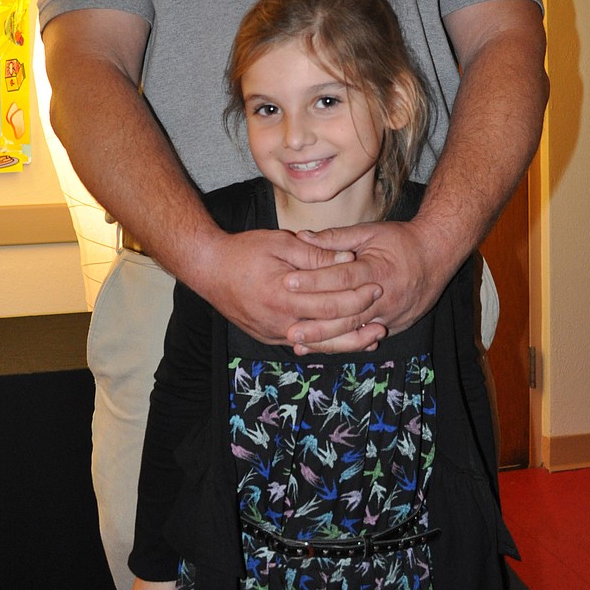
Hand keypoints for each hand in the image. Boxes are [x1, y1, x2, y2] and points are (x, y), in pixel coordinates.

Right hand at [204, 228, 386, 347]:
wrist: (208, 269)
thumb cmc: (243, 251)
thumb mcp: (280, 244)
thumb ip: (315, 254)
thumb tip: (347, 258)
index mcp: (283, 296)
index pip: (331, 302)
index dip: (356, 296)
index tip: (376, 286)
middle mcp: (279, 321)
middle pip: (329, 328)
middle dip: (358, 321)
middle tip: (382, 315)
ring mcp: (273, 333)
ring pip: (319, 345)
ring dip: (347, 343)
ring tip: (372, 339)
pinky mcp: (269, 337)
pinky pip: (304, 345)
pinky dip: (326, 345)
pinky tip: (343, 341)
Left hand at [285, 220, 450, 349]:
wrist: (437, 255)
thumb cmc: (401, 241)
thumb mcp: (370, 232)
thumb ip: (335, 238)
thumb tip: (302, 236)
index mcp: (378, 269)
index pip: (341, 277)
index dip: (314, 281)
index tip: (288, 283)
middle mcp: (386, 296)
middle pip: (347, 314)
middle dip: (317, 324)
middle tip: (290, 328)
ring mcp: (392, 315)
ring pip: (355, 332)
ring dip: (326, 340)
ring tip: (300, 343)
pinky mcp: (395, 326)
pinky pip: (366, 338)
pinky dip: (344, 344)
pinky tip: (322, 348)